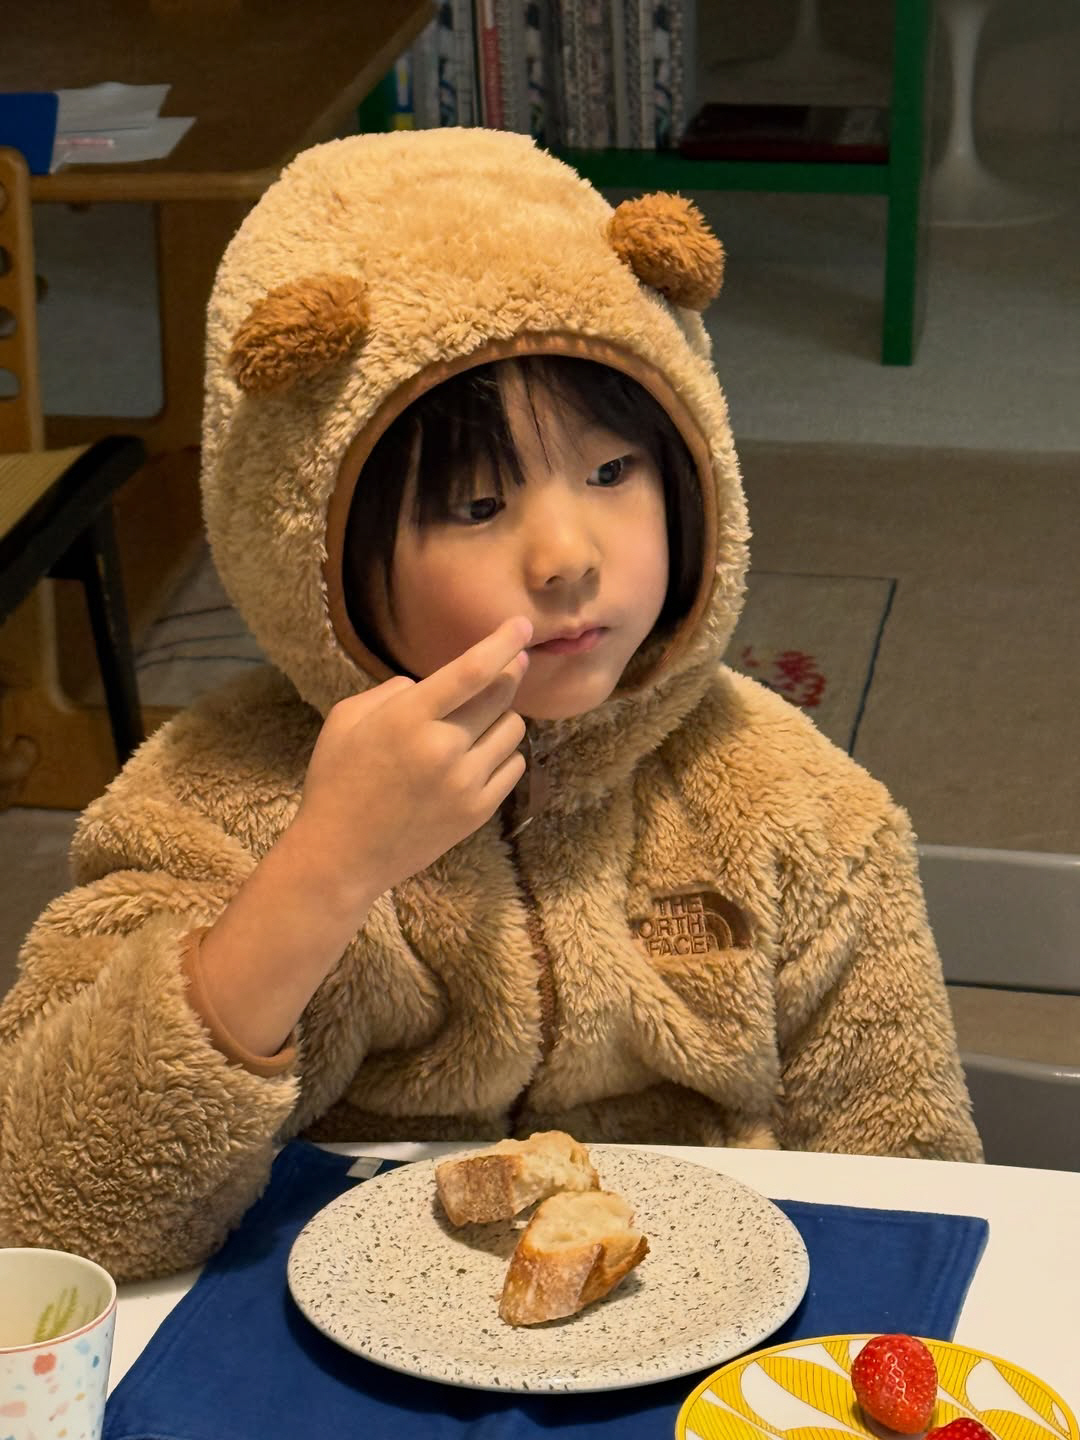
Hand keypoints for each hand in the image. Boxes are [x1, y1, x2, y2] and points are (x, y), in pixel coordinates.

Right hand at [289, 617, 532, 918]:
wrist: (342, 855)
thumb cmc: (338, 780)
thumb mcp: (346, 719)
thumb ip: (391, 691)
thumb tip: (427, 684)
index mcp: (408, 719)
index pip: (471, 671)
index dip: (502, 643)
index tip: (522, 625)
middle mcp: (443, 748)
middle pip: (500, 696)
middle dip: (510, 672)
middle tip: (512, 663)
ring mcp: (465, 783)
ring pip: (513, 731)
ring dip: (503, 716)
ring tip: (480, 720)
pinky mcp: (478, 811)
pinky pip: (514, 767)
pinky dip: (504, 753)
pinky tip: (481, 753)